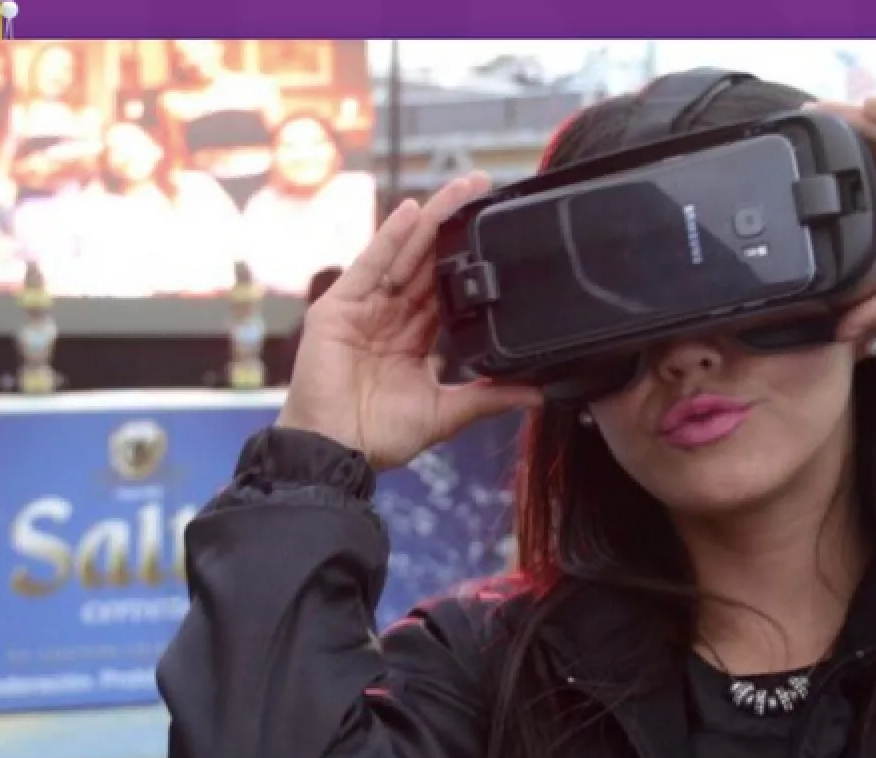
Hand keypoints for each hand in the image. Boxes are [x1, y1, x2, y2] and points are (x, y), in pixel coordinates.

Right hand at [277, 172, 540, 470]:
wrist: (337, 453)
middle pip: (426, 262)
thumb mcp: (447, 412)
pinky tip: (410, 213)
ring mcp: (363, 309)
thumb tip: (538, 394)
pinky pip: (369, 266)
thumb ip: (489, 397)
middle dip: (453, 225)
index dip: (468, 260)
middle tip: (482, 186)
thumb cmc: (380, 437)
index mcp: (413, 339)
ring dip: (429, 221)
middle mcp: (389, 317)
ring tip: (458, 189)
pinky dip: (389, 238)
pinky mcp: (338, 308)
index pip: (445, 290)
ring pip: (403, 256)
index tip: (495, 230)